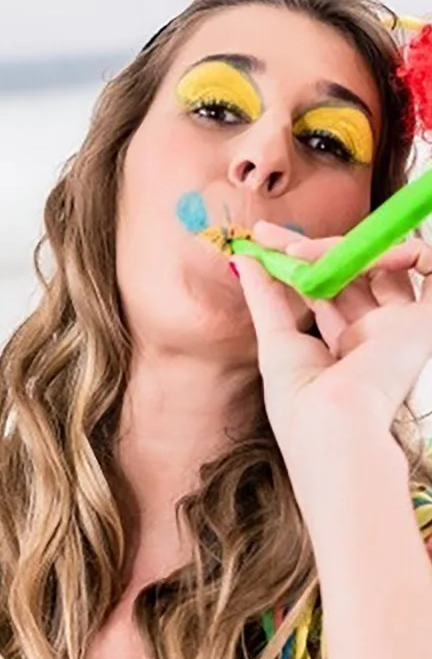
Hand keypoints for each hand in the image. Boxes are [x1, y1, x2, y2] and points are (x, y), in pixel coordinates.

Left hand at [235, 223, 431, 499]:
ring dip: (346, 247)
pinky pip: (430, 266)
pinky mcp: (425, 321)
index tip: (261, 239)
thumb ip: (266, 298)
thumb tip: (245, 261)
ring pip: (385, 263)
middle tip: (271, 236)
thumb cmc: (299, 398)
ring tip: (304, 253)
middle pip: (352, 271)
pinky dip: (407, 250)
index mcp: (342, 345)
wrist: (331, 422)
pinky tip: (371, 254)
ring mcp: (399, 326)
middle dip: (313, 246)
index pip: (326, 287)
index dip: (298, 260)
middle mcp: (374, 334)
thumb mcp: (275, 339)